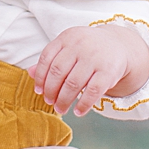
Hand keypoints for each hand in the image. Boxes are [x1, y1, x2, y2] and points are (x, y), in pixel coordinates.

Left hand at [29, 21, 148, 116]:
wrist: (118, 45)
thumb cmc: (86, 50)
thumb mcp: (68, 48)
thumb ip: (51, 59)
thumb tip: (30, 73)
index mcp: (67, 37)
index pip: (47, 58)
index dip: (40, 77)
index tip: (39, 91)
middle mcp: (80, 45)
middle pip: (58, 72)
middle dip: (51, 91)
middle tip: (50, 102)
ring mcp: (95, 57)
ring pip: (73, 83)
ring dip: (64, 100)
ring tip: (61, 109)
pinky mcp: (109, 71)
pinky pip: (92, 91)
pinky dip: (83, 104)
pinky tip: (78, 112)